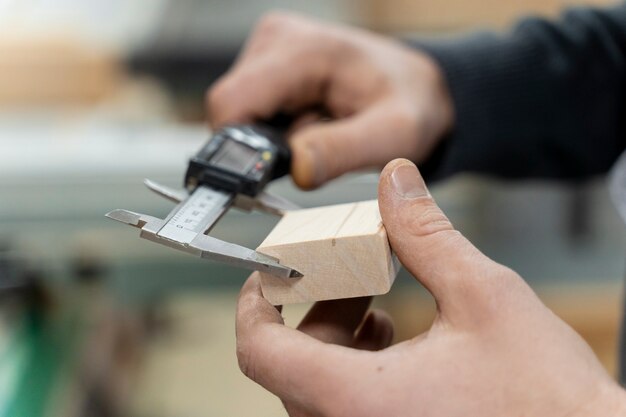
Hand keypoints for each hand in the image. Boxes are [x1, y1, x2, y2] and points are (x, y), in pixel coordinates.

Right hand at [207, 13, 453, 188]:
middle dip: (266, 144)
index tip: (270, 171)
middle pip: (232, 112)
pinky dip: (277, 129)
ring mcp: (270, 50)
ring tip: (318, 129)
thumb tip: (296, 169)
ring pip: (240, 115)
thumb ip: (342, 151)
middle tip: (315, 144)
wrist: (415, 86)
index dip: (238, 147)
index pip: (230, 103)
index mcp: (303, 52)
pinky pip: (252, 110)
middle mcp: (278, 41)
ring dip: (273, 138)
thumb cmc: (409, 103)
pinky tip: (310, 121)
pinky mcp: (269, 64)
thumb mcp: (393, 135)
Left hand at [236, 159, 625, 416]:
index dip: (254, 303)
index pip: (260, 351)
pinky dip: (353, 366)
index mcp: (356, 400)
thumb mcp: (484, 297)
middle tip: (350, 274)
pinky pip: (341, 405)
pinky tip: (394, 337)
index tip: (268, 273)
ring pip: (314, 385)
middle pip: (290, 361)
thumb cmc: (548, 400)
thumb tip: (396, 184)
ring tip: (377, 303)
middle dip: (316, 307)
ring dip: (336, 336)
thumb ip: (427, 234)